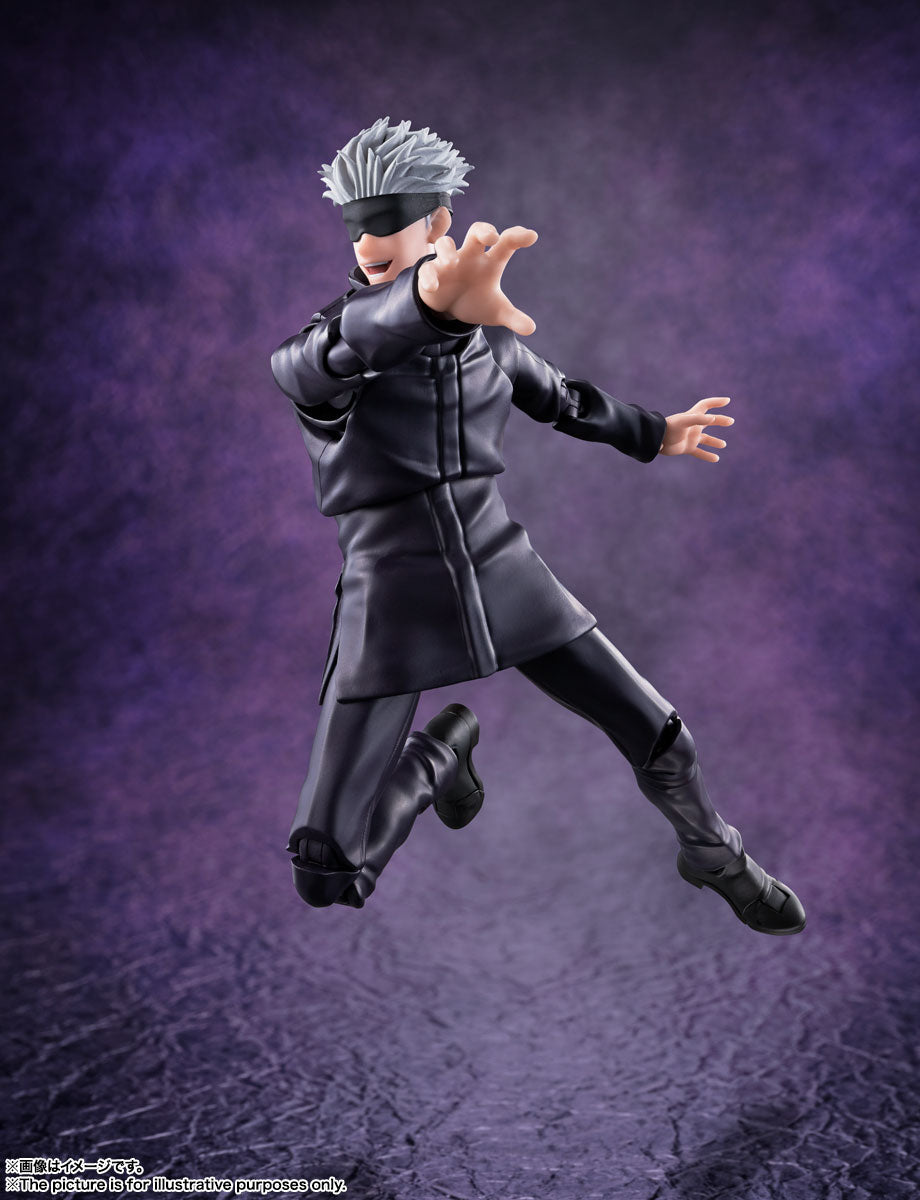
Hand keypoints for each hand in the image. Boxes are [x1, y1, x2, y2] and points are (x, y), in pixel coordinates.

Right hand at [417, 222, 537, 334]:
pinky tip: (433, 287)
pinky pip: (427, 270)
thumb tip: (531, 329)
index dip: (517, 236)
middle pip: (477, 232)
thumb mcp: (497, 311)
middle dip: (484, 231)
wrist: (450, 308)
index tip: (532, 236)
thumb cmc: (476, 300)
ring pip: (445, 244)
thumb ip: (514, 318)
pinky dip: (428, 277)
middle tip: (492, 237)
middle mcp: (470, 256)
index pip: (506, 243)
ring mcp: (448, 262)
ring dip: (447, 250)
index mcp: (490, 262)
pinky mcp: (430, 273)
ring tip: (452, 263)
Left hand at [660, 397, 732, 460]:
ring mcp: (690, 437)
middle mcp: (693, 426)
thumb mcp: (684, 422)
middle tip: (731, 422)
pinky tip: (716, 459)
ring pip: (706, 438)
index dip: (716, 402)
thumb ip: (697, 419)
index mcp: (692, 416)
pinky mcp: (687, 448)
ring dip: (714, 441)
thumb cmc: (669, 428)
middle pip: (710, 421)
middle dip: (720, 421)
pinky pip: (699, 452)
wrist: (656, 441)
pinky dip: (707, 455)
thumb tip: (713, 418)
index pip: (706, 405)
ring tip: (723, 445)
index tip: (727, 400)